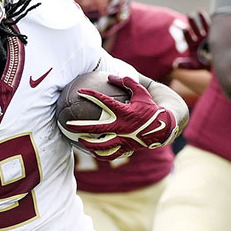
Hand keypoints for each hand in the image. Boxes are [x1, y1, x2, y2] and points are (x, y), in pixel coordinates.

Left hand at [63, 75, 177, 156]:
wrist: (164, 127)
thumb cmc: (151, 107)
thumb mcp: (142, 91)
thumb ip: (127, 82)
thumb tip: (111, 76)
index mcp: (124, 111)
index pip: (104, 102)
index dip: (91, 95)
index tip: (80, 91)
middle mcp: (122, 126)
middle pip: (95, 128)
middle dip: (79, 126)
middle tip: (67, 125)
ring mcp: (123, 139)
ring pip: (101, 145)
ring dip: (88, 144)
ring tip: (80, 141)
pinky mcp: (126, 148)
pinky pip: (111, 154)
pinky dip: (101, 154)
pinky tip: (94, 152)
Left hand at [172, 11, 210, 70]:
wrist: (218, 65)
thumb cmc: (205, 66)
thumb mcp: (195, 65)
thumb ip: (185, 65)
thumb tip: (175, 64)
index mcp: (193, 46)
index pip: (188, 37)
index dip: (186, 33)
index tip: (185, 29)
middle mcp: (199, 40)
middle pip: (194, 29)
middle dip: (192, 22)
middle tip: (189, 14)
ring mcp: (207, 37)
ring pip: (203, 26)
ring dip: (200, 19)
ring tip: (198, 11)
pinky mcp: (214, 35)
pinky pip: (211, 26)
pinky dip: (208, 20)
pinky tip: (204, 13)